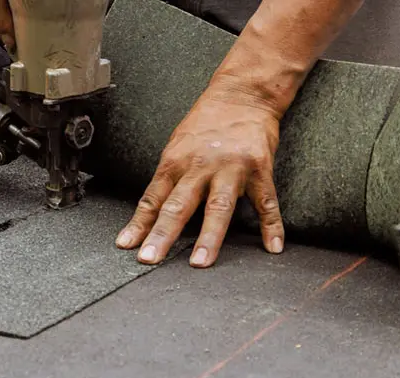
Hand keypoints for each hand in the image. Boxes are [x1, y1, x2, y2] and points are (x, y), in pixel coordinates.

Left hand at [114, 92, 286, 267]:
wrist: (242, 94)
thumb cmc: (206, 122)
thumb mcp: (177, 146)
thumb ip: (168, 179)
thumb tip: (151, 213)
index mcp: (175, 162)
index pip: (153, 198)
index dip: (139, 223)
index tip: (126, 246)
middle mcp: (200, 166)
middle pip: (178, 205)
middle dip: (163, 234)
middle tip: (150, 258)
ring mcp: (231, 168)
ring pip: (218, 207)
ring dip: (209, 237)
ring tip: (201, 263)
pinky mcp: (259, 168)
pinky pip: (266, 202)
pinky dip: (272, 225)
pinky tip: (272, 247)